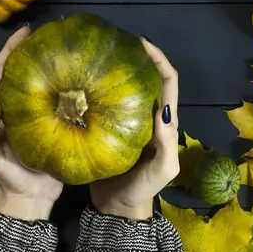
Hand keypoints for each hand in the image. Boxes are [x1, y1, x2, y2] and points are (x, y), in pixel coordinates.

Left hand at [0, 25, 63, 220]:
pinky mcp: (58, 127)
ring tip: (69, 49)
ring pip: (46, 85)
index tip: (25, 32)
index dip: (11, 51)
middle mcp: (22, 108)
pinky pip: (65, 103)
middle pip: (26, 73)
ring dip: (53, 65)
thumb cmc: (6, 177)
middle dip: (33, 50)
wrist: (30, 200)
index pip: (3, 73)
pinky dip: (71, 88)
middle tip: (52, 33)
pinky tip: (84, 79)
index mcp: (2, 110)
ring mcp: (41, 117)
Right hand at [90, 38, 179, 220]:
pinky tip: (84, 83)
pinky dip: (100, 90)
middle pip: (148, 79)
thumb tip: (163, 107)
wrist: (117, 209)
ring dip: (119, 70)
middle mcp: (147, 117)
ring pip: (126, 89)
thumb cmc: (142, 190)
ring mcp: (127, 123)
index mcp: (165, 123)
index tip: (141, 43)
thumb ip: (167, 142)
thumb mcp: (163, 169)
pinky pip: (106, 104)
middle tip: (117, 43)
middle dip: (138, 58)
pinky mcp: (108, 130)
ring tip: (100, 56)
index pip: (168, 83)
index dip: (160, 60)